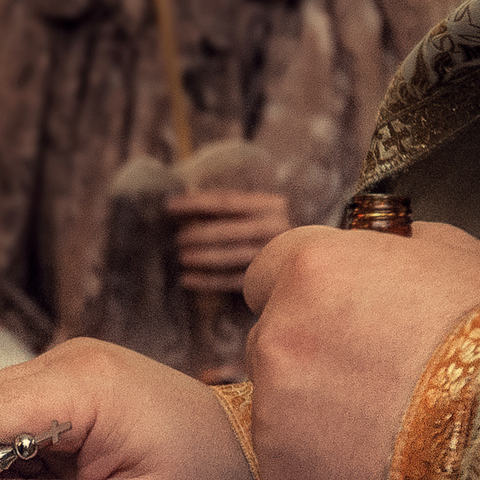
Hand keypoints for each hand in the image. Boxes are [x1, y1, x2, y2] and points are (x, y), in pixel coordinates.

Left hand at [169, 190, 292, 292]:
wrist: (310, 263)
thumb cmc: (270, 231)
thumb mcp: (257, 212)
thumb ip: (229, 207)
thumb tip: (186, 199)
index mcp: (270, 205)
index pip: (226, 202)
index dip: (195, 203)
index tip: (169, 205)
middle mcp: (275, 228)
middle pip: (227, 230)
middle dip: (198, 235)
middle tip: (178, 238)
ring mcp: (273, 255)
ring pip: (229, 257)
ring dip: (201, 258)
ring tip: (182, 258)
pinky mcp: (267, 279)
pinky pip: (231, 281)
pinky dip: (207, 281)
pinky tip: (187, 280)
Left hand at [242, 222, 479, 479]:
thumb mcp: (466, 258)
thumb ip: (399, 250)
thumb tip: (384, 251)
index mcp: (314, 272)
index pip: (270, 272)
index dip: (310, 295)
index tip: (339, 315)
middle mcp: (279, 340)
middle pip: (276, 345)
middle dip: (317, 361)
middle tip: (384, 386)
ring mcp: (275, 419)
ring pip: (281, 416)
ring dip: (321, 425)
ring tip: (397, 442)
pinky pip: (297, 479)